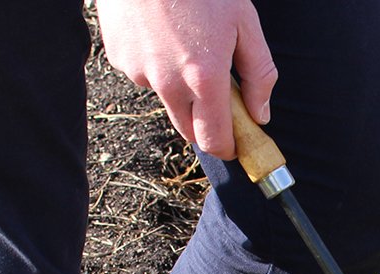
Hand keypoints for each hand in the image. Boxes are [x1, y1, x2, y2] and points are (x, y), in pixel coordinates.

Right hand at [95, 0, 276, 158]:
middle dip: (205, 122)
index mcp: (204, 78)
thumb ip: (259, 74)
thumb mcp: (244, 21)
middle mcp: (169, 82)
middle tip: (216, 92)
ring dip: (178, 85)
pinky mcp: (119, 57)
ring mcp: (139, 71)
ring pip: (166, 98)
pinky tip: (159, 29)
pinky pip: (143, 72)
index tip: (236, 141)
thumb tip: (261, 114)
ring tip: (184, 39)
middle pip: (188, 130)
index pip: (214, 141)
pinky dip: (155, 61)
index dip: (228, 147)